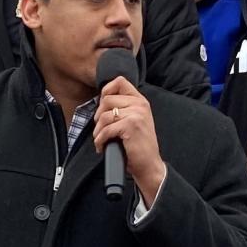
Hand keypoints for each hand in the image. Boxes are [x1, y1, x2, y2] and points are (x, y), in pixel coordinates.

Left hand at [93, 77, 165, 205]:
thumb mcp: (134, 120)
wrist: (149, 165)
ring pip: (104, 116)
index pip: (120, 81)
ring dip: (97, 131)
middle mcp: (140, 104)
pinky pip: (106, 129)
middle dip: (98, 116)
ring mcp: (136, 114)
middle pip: (106, 99)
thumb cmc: (138, 145)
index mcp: (141, 100)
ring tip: (101, 139)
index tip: (103, 107)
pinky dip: (100, 140)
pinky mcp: (131, 126)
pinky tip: (102, 146)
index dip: (106, 90)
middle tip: (100, 129)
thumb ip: (123, 107)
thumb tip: (101, 100)